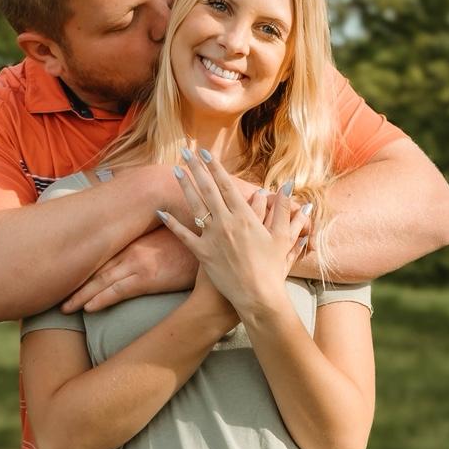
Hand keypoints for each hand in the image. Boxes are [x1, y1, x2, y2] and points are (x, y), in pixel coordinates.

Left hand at [62, 229, 198, 312]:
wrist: (215, 243)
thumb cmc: (194, 241)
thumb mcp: (167, 236)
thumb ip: (151, 244)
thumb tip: (144, 255)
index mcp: (133, 241)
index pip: (99, 255)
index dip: (79, 267)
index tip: (61, 278)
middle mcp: (131, 249)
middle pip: (94, 268)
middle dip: (72, 283)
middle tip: (50, 296)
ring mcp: (138, 262)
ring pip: (101, 281)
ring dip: (81, 296)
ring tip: (63, 309)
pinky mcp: (150, 276)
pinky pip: (120, 290)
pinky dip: (101, 299)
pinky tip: (88, 309)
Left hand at [156, 150, 310, 319]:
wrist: (257, 296)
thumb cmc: (272, 269)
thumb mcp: (282, 237)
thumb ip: (284, 210)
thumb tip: (287, 187)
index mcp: (245, 217)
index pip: (226, 185)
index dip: (215, 167)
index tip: (205, 152)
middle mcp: (226, 223)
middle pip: (208, 190)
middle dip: (196, 168)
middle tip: (185, 152)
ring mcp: (212, 238)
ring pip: (195, 207)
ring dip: (184, 186)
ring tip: (176, 170)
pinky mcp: (203, 254)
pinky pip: (184, 236)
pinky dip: (172, 223)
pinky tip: (161, 211)